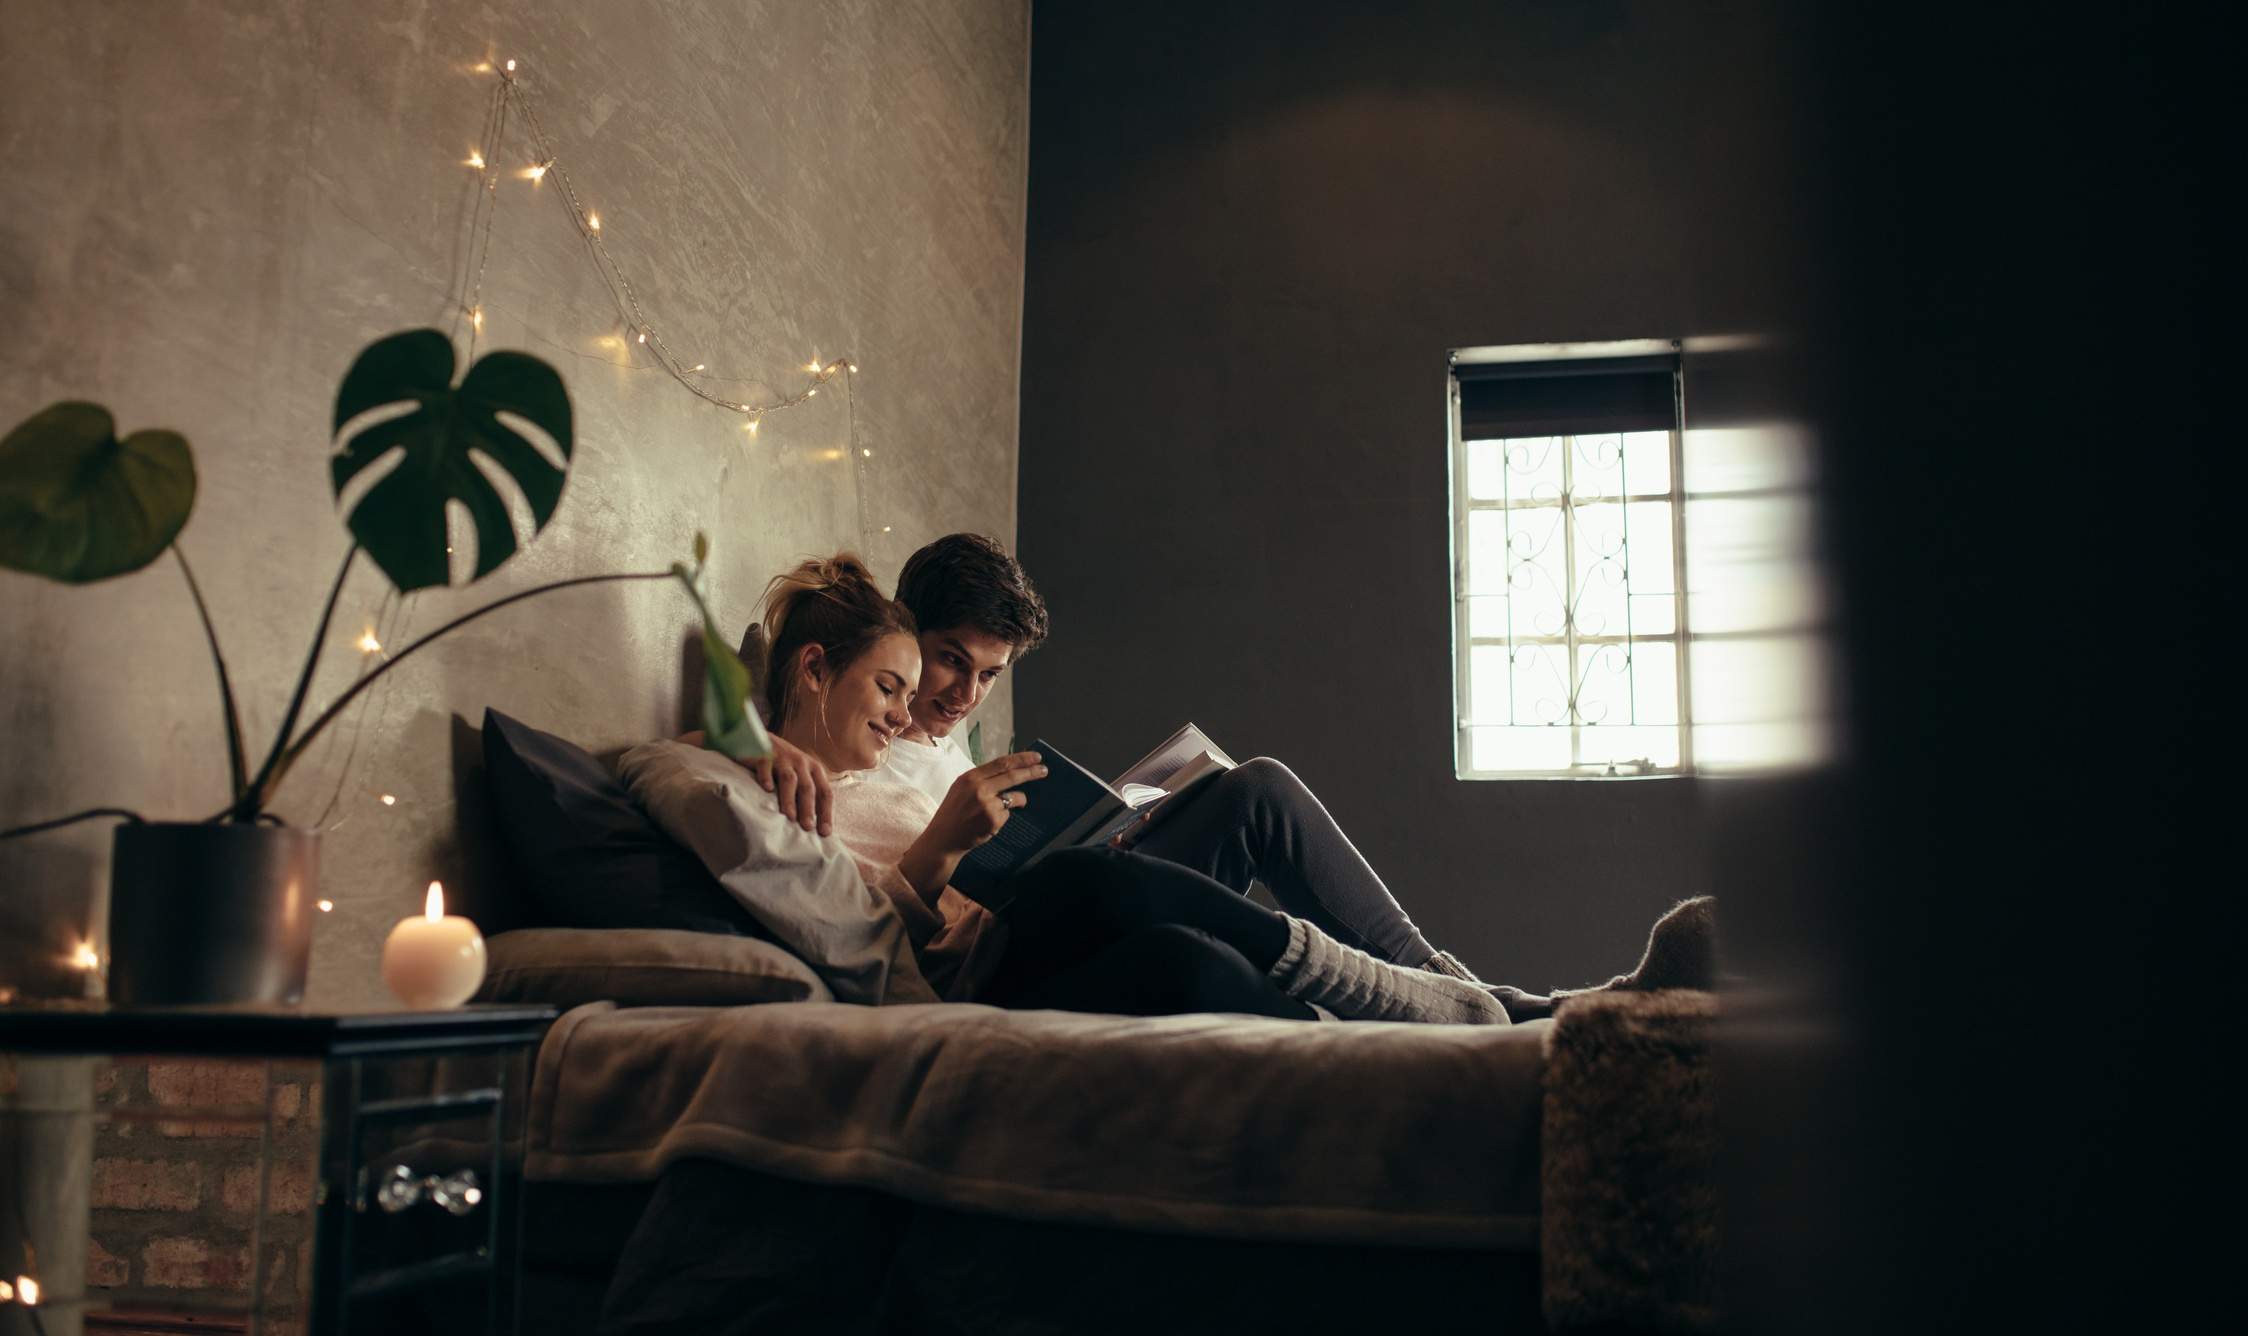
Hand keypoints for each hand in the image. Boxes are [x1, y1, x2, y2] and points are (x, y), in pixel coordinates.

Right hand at [736, 734, 834, 835]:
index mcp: (814, 769)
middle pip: (808, 788)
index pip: (825, 792)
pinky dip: (766, 777)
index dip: (826, 813)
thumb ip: (807, 793)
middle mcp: (801, 762)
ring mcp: (782, 758)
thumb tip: (814, 825)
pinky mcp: (764, 755)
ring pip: (789, 779)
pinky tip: (766, 789)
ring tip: (789, 816)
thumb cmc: (782, 764)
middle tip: (808, 827)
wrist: (758, 739)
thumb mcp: (800, 775)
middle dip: (809, 808)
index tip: (825, 833)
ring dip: (790, 798)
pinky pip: (766, 766)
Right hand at [898, 751, 1044, 898]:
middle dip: (1032, 772)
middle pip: (1013, 776)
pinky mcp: (993, 821)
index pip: (1001, 763)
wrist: (943, 839)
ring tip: (1004, 808)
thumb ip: (983, 779)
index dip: (1021, 759)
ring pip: (1015, 798)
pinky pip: (1008, 814)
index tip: (1036, 757)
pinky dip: (1003, 817)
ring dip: (1018, 800)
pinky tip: (988, 823)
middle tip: (1044, 770)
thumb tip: (1011, 771)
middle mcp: (978, 788)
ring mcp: (986, 805)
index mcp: (970, 777)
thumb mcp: (962, 788)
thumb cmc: (954, 812)